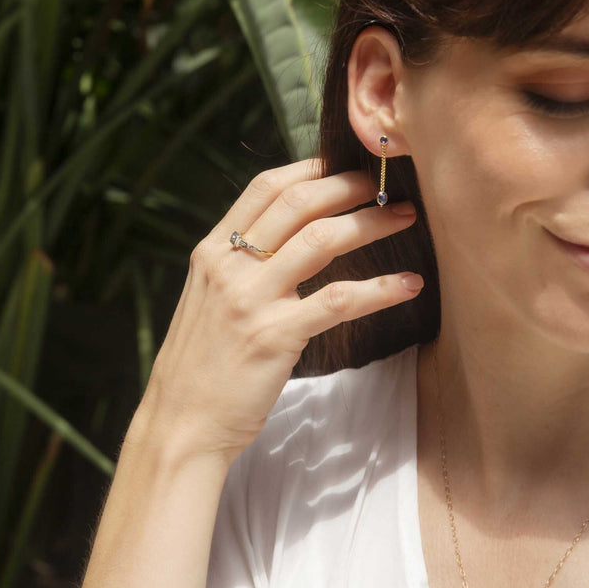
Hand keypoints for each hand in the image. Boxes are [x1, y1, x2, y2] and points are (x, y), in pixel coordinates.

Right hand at [137, 158, 422, 465]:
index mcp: (212, 250)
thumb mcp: (208, 298)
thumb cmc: (201, 364)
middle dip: (347, 186)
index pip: (265, 188)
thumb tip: (288, 237)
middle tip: (383, 187)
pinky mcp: (275, 336)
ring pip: (321, 240)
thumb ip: (241, 264)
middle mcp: (229, 266)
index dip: (311, 168)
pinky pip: (338, 301)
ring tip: (404, 219)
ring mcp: (251, 299)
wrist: (180, 424)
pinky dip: (379, 288)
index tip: (345, 163)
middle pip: (298, 204)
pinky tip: (408, 284)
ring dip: (370, 224)